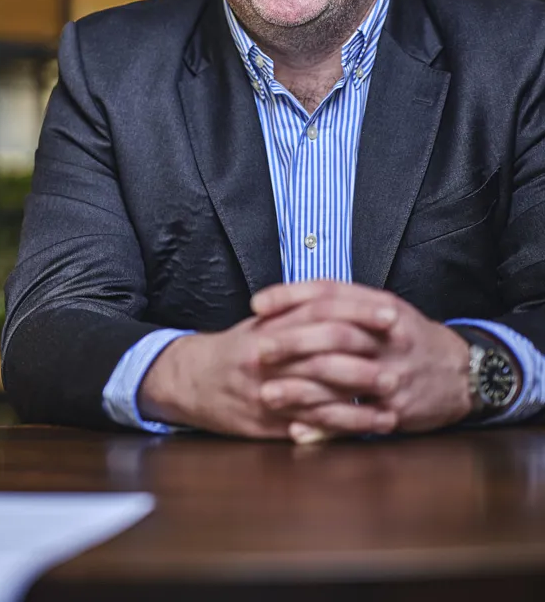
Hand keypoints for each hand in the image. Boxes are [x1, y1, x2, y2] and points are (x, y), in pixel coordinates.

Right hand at [137, 297, 398, 439]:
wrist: (191, 381)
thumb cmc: (234, 349)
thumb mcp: (261, 323)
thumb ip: (296, 311)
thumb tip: (342, 299)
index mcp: (268, 328)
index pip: (320, 313)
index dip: (358, 313)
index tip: (391, 314)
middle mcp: (267, 358)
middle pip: (324, 354)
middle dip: (366, 359)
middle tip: (402, 362)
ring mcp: (266, 392)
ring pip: (321, 395)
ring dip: (362, 399)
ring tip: (395, 399)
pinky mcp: (267, 423)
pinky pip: (311, 426)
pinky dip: (345, 426)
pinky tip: (371, 425)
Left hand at [251, 280, 472, 436]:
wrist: (462, 373)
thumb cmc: (406, 337)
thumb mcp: (380, 308)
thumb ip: (340, 302)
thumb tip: (285, 300)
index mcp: (379, 305)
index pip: (329, 292)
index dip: (290, 296)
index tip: (257, 304)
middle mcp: (386, 336)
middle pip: (332, 333)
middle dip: (291, 342)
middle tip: (256, 350)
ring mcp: (392, 373)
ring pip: (341, 379)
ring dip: (300, 389)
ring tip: (267, 394)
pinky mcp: (396, 409)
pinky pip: (356, 419)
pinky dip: (325, 425)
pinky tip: (297, 428)